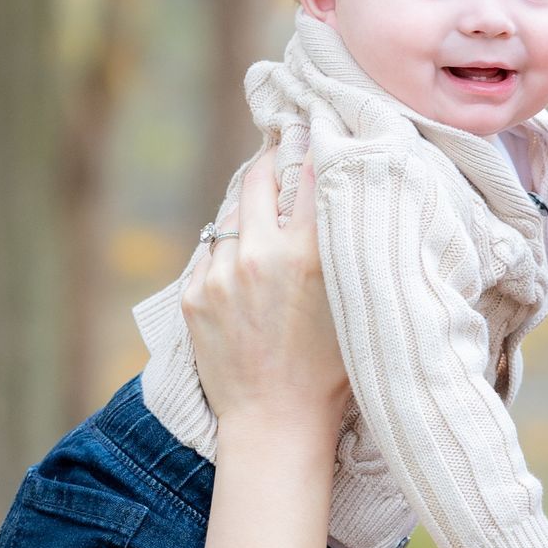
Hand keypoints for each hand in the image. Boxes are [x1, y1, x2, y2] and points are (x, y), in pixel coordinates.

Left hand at [181, 149, 347, 432]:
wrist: (274, 422)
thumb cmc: (329, 369)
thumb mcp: (354, 303)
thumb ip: (347, 248)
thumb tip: (344, 193)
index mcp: (309, 255)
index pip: (311, 173)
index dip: (313, 142)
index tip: (315, 124)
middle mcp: (261, 255)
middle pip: (259, 178)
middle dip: (270, 161)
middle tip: (280, 150)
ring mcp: (221, 274)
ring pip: (232, 216)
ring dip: (248, 210)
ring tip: (265, 218)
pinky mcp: (193, 293)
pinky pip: (210, 252)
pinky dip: (226, 251)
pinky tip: (244, 267)